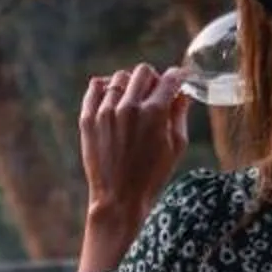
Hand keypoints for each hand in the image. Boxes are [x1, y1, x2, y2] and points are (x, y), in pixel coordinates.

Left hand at [77, 64, 191, 271]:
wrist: (119, 199)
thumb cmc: (153, 176)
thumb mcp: (176, 147)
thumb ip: (179, 114)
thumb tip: (182, 94)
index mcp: (154, 112)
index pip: (169, 78)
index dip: (178, 76)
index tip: (179, 79)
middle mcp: (128, 107)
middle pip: (143, 72)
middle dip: (154, 79)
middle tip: (155, 92)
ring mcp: (105, 112)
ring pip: (119, 78)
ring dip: (130, 85)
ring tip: (133, 99)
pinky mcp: (88, 119)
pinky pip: (94, 88)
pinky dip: (104, 87)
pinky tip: (111, 96)